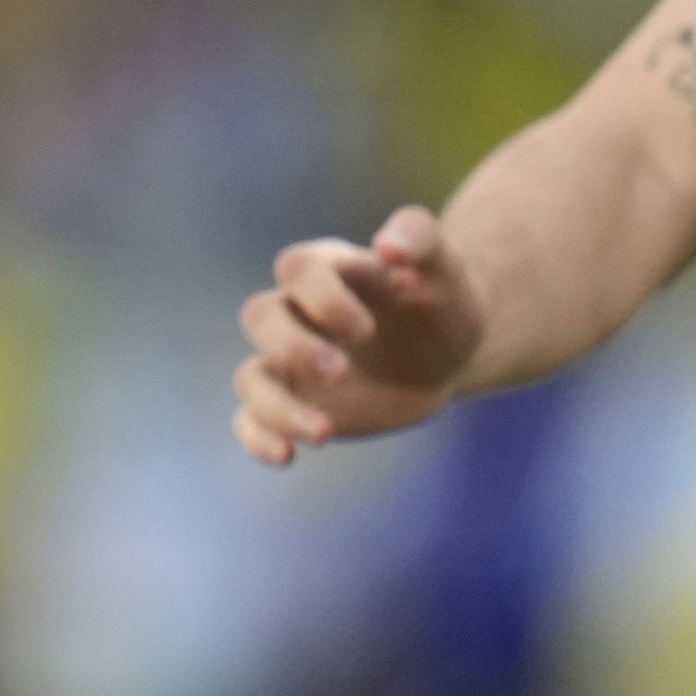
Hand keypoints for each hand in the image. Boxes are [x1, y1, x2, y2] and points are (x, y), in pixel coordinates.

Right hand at [231, 206, 487, 465]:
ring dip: (278, 406)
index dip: (324, 299)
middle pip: (260, 317)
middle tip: (342, 372)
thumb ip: (418, 238)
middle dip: (294, 347)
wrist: (445, 352)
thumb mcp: (443, 267)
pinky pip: (250, 420)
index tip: (368, 330)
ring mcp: (289, 362)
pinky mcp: (292, 403)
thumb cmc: (440, 299)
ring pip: (250, 378)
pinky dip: (258, 437)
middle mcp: (297, 312)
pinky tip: (288, 456)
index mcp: (327, 268)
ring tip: (325, 432)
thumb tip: (387, 246)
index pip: (298, 269)